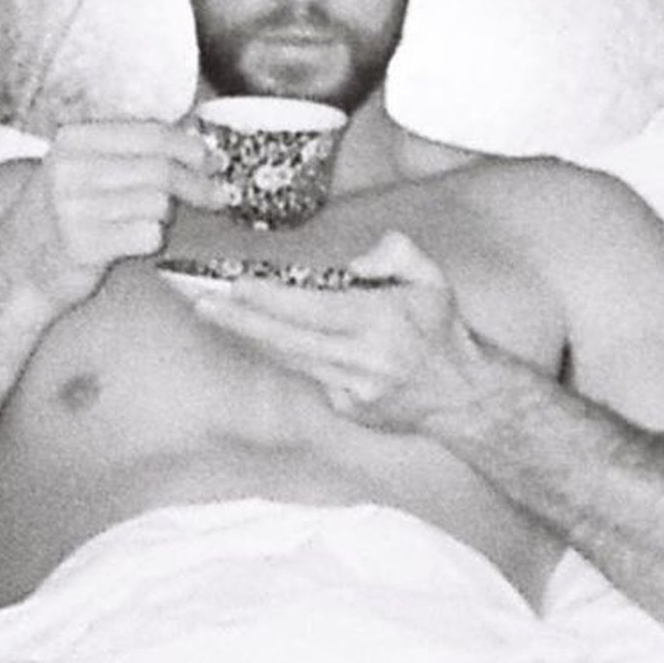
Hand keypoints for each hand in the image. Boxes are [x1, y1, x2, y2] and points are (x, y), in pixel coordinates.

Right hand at [0, 120, 223, 311]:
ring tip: (152, 224)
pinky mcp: (82, 245)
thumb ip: (127, 152)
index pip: (149, 133)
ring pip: (157, 203)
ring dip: (167, 217)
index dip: (190, 147)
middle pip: (160, 169)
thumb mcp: (80, 169)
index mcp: (73, 140)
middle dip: (197, 185)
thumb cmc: (60, 217)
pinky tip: (136, 243)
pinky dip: (152, 241)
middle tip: (217, 197)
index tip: (214, 160)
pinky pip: (146, 236)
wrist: (14, 269)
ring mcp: (73, 208)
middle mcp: (70, 169)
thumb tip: (198, 145)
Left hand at [189, 231, 493, 430]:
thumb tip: (356, 261)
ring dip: (248, 335)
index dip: (270, 299)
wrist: (464, 398)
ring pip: (288, 358)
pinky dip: (283, 354)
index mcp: (381, 322)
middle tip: (199, 300)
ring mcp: (352, 389)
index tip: (236, 284)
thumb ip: (397, 254)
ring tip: (211, 311)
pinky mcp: (347, 408)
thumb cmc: (443, 332)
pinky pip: (306, 375)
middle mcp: (363, 358)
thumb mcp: (433, 279)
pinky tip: (257, 335)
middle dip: (239, 319)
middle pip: (287, 338)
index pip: (313, 309)